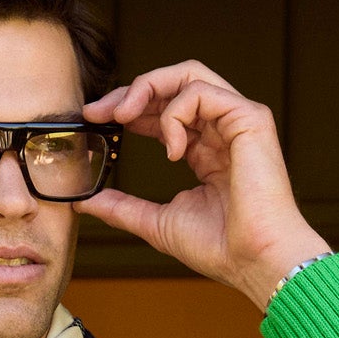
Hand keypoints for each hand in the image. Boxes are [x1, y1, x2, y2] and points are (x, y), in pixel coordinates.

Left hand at [83, 62, 327, 307]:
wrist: (253, 262)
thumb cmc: (219, 247)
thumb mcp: (156, 222)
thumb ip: (123, 207)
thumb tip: (85, 202)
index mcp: (205, 150)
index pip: (164, 110)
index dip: (129, 109)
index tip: (94, 120)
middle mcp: (222, 130)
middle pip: (174, 83)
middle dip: (131, 90)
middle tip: (99, 111)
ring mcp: (238, 121)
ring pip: (188, 75)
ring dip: (148, 89)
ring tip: (124, 116)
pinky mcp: (250, 119)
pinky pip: (201, 92)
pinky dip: (175, 113)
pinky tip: (172, 149)